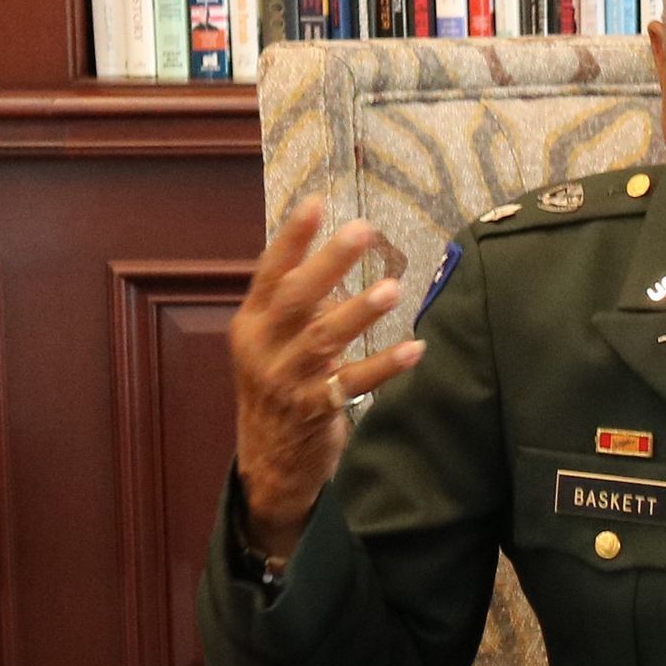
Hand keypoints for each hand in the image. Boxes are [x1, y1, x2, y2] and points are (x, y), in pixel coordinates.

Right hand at [229, 200, 424, 556]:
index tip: (317, 202)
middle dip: (328, 262)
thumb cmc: (279, 389)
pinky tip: (414, 348)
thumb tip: (339, 260)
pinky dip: (383, 366)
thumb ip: (299, 306)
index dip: (292, 237)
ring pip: (322, 340)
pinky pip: (350, 385)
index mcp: (250, 323)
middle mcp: (262, 348)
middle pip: (295, 298)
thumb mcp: (273, 343)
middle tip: (362, 231)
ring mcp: (284, 381)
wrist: (268, 463)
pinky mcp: (312, 412)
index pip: (269, 272)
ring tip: (392, 289)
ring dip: (359, 312)